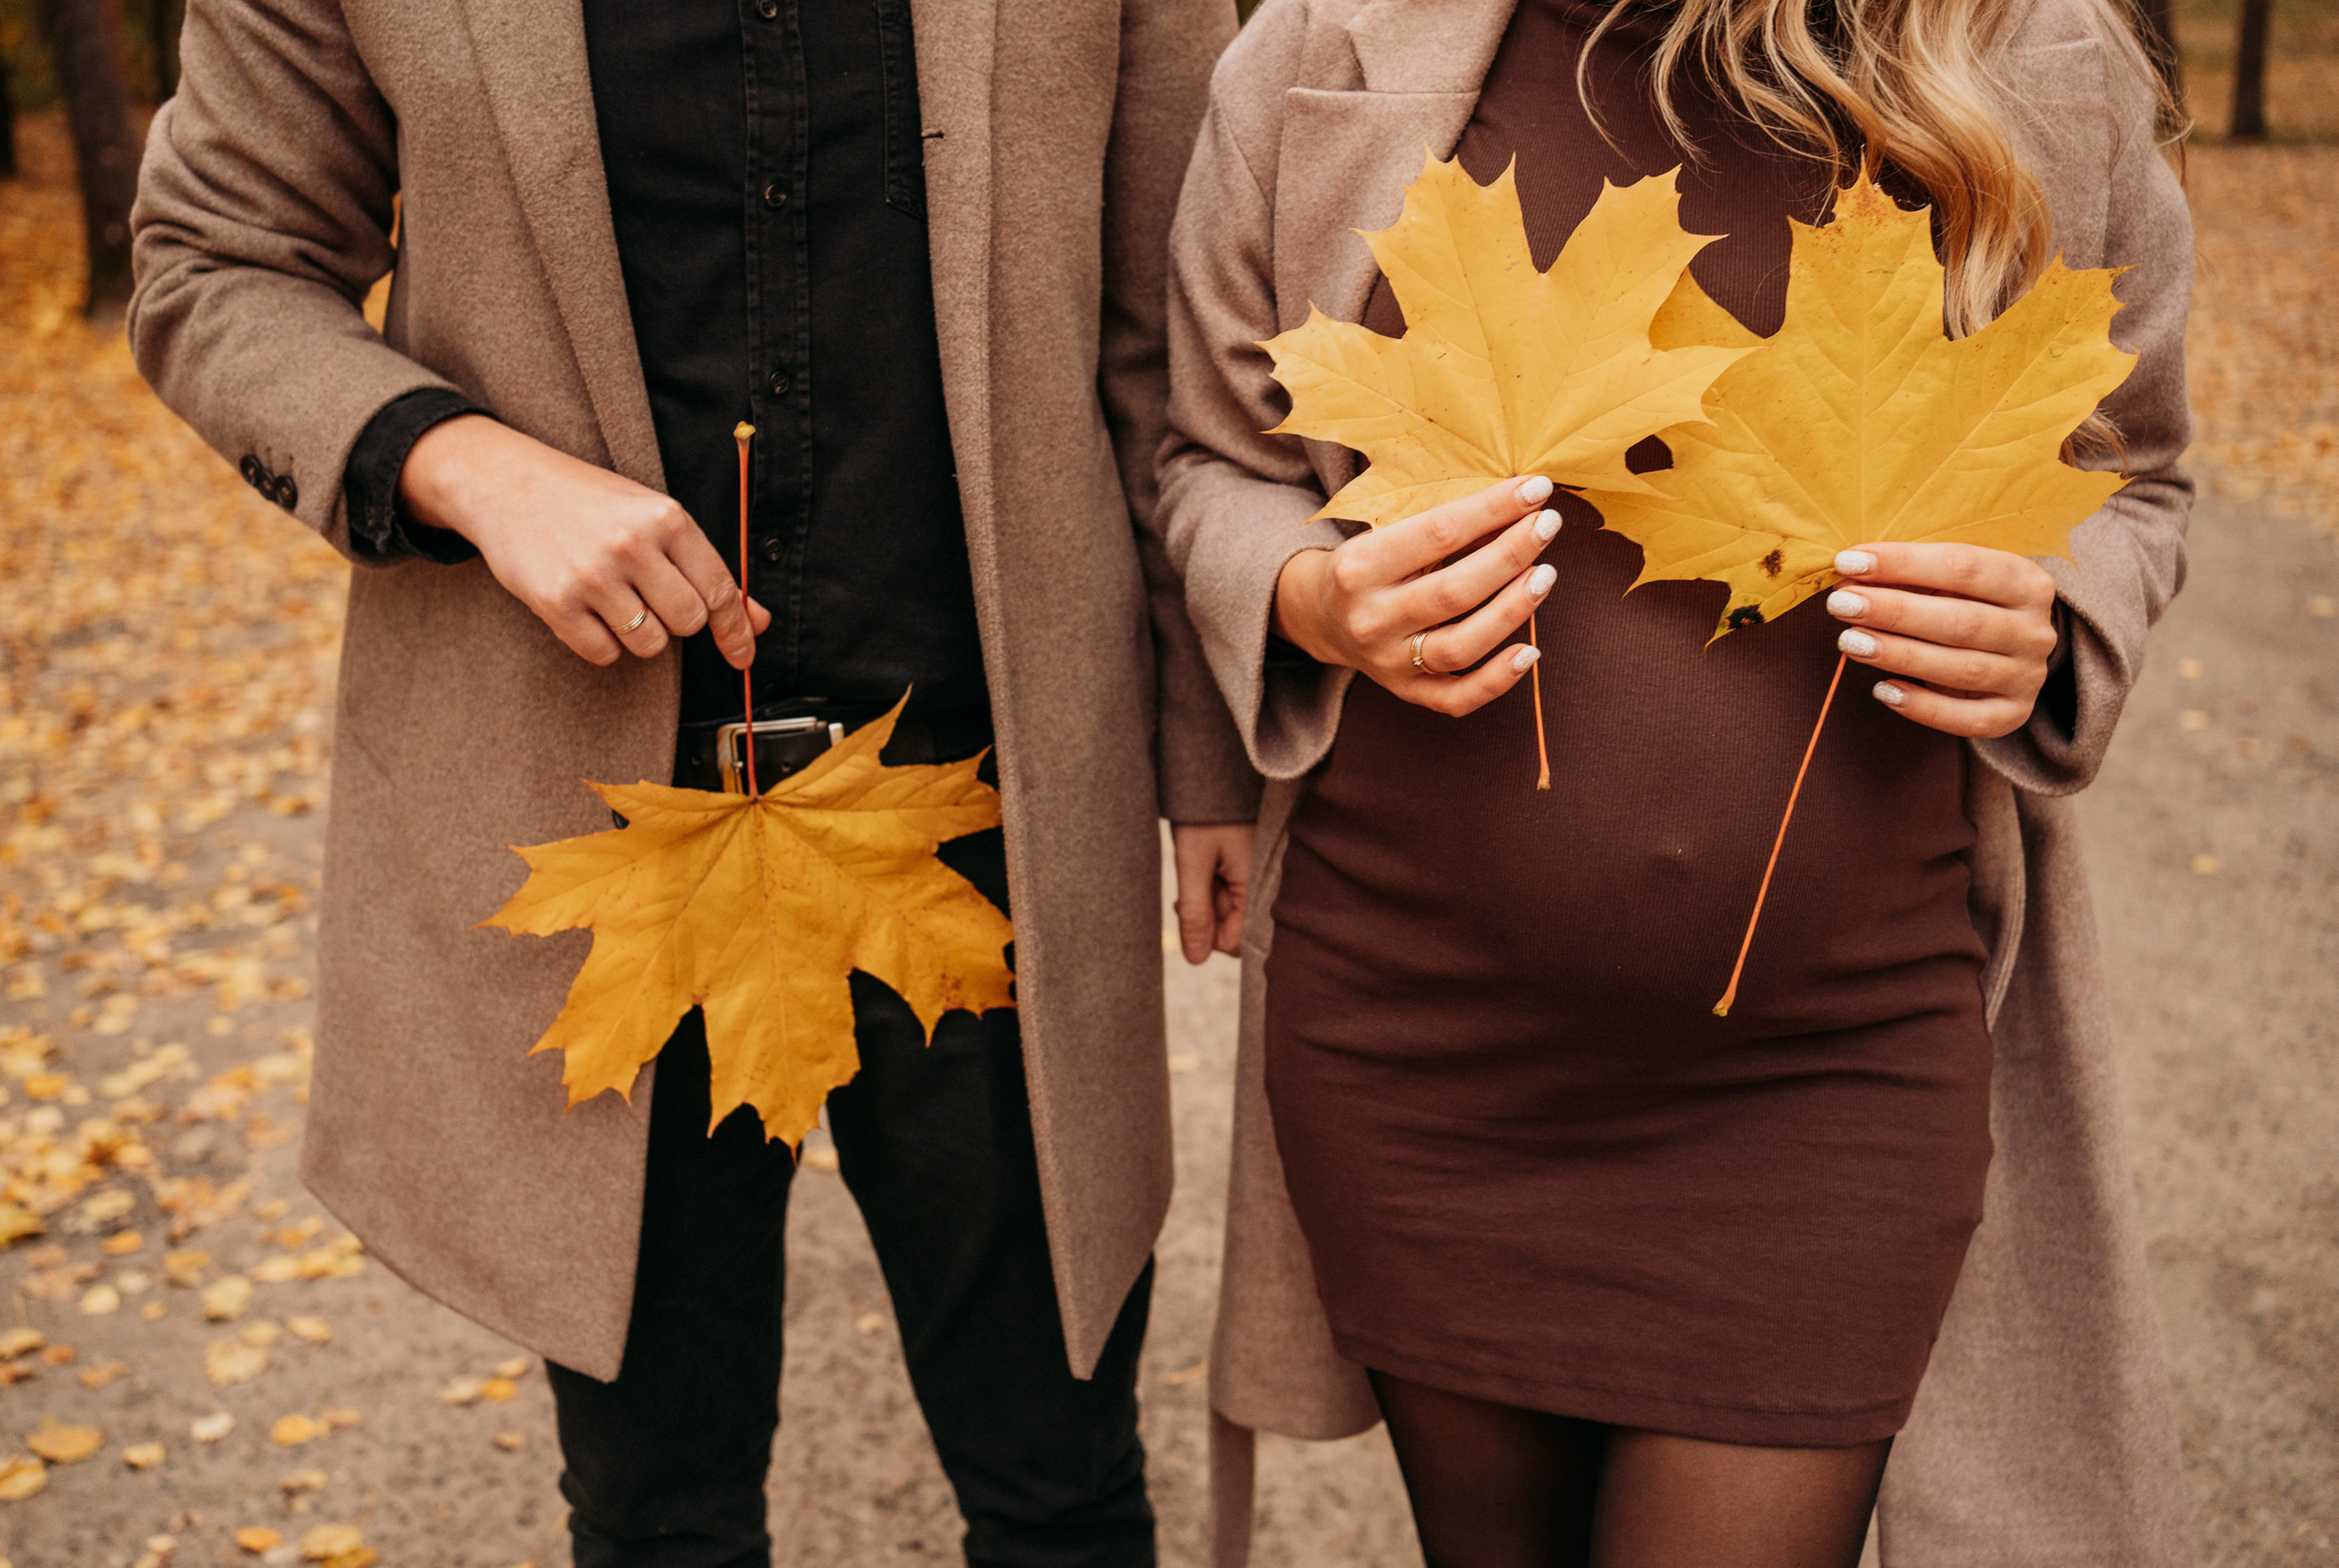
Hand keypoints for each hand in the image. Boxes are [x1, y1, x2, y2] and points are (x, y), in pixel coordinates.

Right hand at [399, 415, 769, 667]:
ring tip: (615, 598)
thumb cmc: (587, 501)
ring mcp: (592, 575)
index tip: (742, 655)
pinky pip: (604, 653)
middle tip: (649, 595)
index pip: (719, 589)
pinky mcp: (555, 602)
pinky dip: (603, 642)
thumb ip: (705, 567)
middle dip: (677, 620)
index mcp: (665, 517)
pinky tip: (588, 610)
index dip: (736, 629)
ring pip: (650, 644)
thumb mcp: (651, 516)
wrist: (504, 484)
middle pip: (688, 622)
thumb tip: (756, 620)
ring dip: (640, 633)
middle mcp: (631, 545)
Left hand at [1171, 822, 1253, 963]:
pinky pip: (1233, 896)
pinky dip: (1213, 890)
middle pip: (1234, 930)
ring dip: (1208, 902)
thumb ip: (1195, 912)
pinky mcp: (1251, 871)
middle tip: (1186, 891)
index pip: (1237, 943)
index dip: (1207, 937)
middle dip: (1207, 918)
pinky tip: (1203, 870)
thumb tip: (1195, 960)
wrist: (1213, 773)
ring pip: (1230, 914)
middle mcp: (1264, 888)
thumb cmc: (1203, 814)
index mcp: (1257, 888)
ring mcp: (1259, 880)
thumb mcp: (1192, 862)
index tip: (1186, 908)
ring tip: (1196, 872)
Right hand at [1272, 476, 1560, 716]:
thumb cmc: (1369, 564)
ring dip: (1512, 610)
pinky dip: (1498, 680)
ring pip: (1461, 646)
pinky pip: (1457, 698)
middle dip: (1511, 555)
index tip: (1536, 488)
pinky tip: (1530, 651)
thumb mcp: (1387, 532)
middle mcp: (1370, 618)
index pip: (1438, 533)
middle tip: (1549, 525)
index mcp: (1359, 567)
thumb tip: (1518, 506)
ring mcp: (1387, 661)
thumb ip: (1443, 526)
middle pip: (1455, 591)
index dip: (1493, 509)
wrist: (1321, 616)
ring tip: (1546, 575)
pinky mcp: (1405, 691)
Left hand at [1826, 543, 2059, 738]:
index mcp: (2027, 583)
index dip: (1903, 563)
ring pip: (1962, 670)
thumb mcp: (1950, 582)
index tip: (1848, 562)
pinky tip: (1882, 691)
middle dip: (1894, 612)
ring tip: (1849, 642)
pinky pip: (1969, 719)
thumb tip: (1849, 578)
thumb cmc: (1968, 605)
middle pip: (1961, 621)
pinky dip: (1924, 707)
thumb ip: (1908, 578)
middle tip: (1840, 604)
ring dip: (1900, 655)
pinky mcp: (2014, 714)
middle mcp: (2035, 631)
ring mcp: (2028, 676)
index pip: (1963, 567)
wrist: (2011, 653)